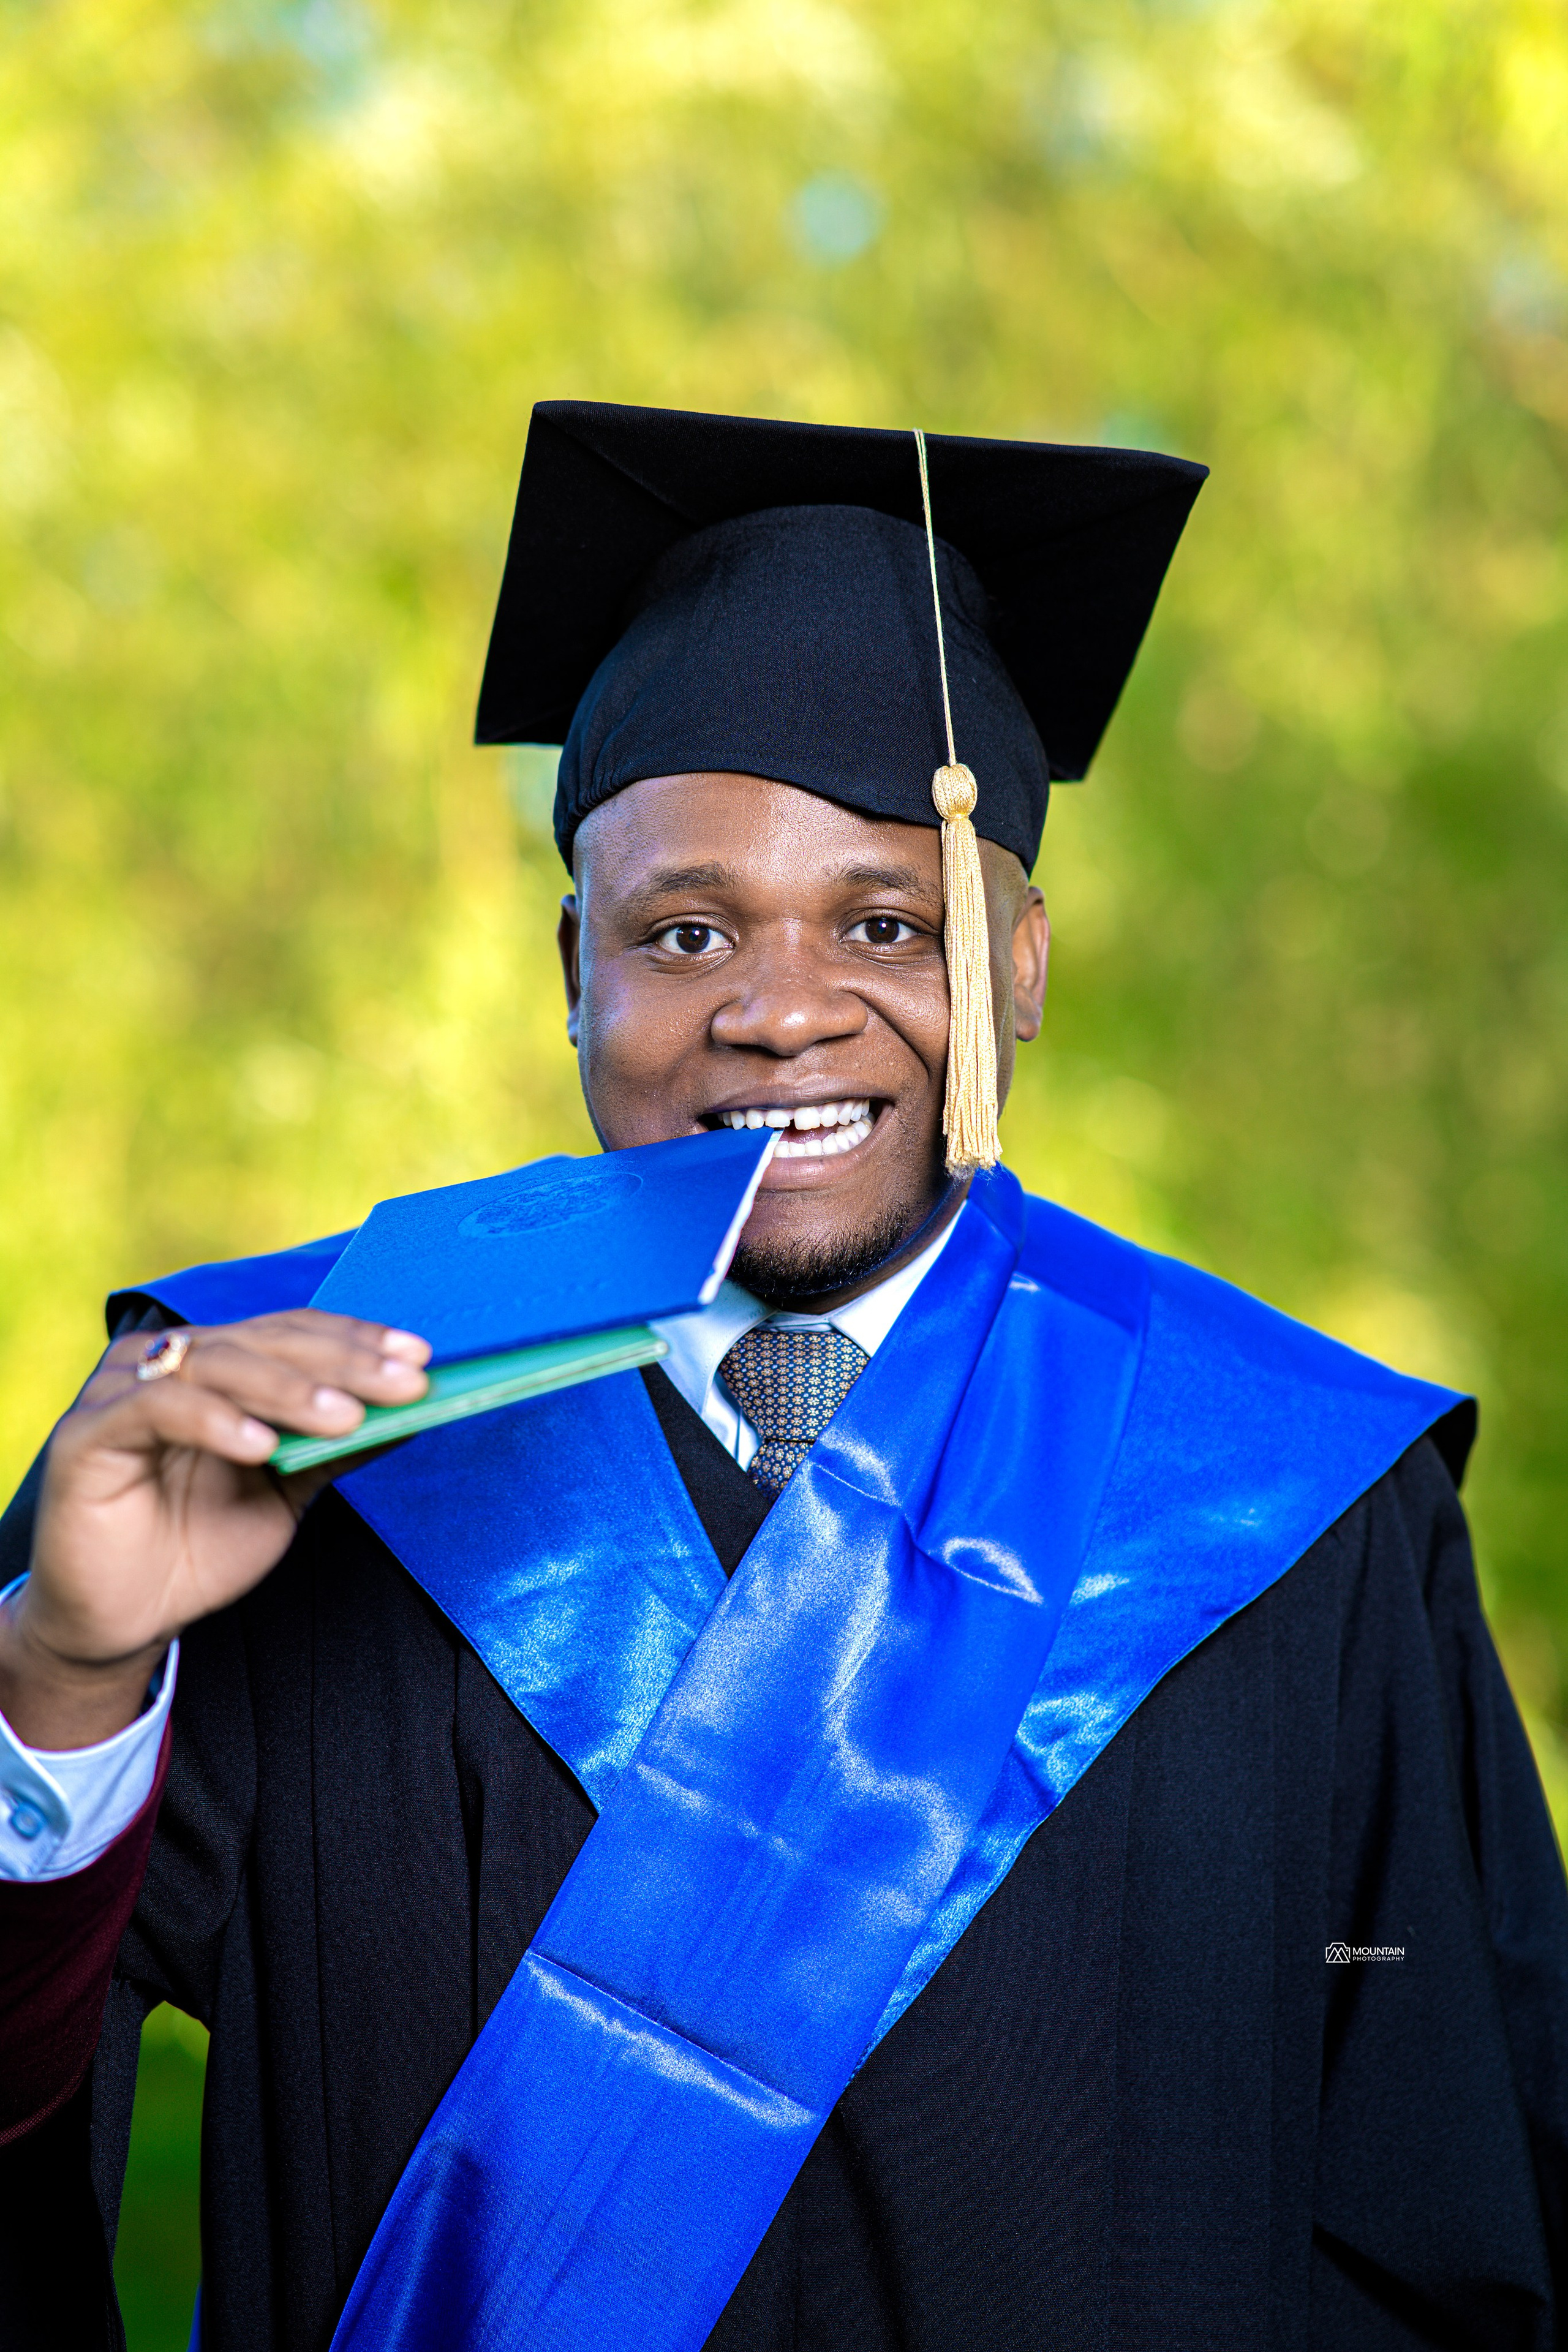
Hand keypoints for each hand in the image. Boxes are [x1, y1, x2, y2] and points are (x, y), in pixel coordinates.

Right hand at [0, 1312, 429, 1749]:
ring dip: (289, 1390)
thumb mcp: (285, 1492)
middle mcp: (168, 1363)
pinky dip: (217, 1421)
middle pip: (266, 1341)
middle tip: (403, 1383)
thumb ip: (334, 1446)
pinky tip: (262, 1445)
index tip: (421, 1357)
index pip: (294, 1333)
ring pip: (218, 1364)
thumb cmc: (197, 1549)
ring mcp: (122, 1391)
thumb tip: (413, 1408)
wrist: (121, 1620)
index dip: (357, 1341)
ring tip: (345, 1417)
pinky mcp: (86, 1433)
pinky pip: (159, 1410)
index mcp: (215, 1364)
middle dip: (342, 1363)